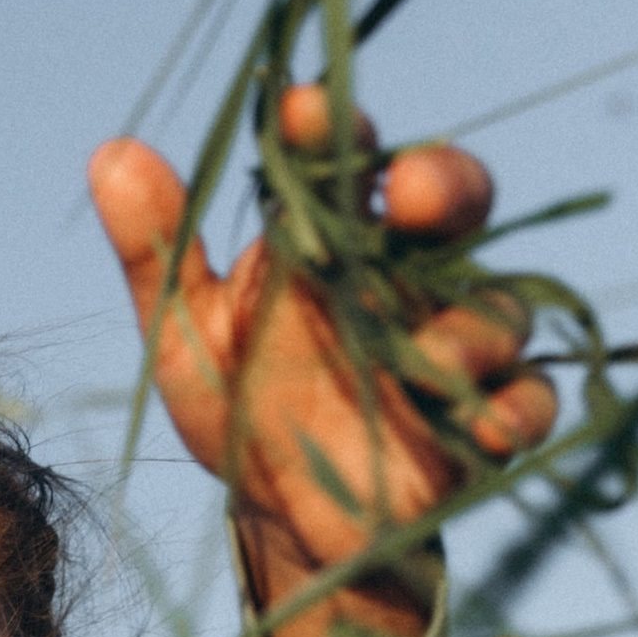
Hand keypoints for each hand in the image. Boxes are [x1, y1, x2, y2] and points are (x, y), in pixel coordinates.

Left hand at [90, 90, 557, 636]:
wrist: (285, 523)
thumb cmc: (241, 410)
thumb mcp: (187, 336)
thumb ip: (159, 251)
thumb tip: (110, 150)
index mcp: (335, 238)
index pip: (347, 159)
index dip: (333, 130)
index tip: (303, 113)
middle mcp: (407, 275)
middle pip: (454, 201)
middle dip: (445, 185)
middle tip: (413, 195)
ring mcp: (456, 345)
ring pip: (499, 306)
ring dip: (474, 326)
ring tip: (430, 360)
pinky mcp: (486, 419)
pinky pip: (526, 402)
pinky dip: (514, 411)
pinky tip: (484, 429)